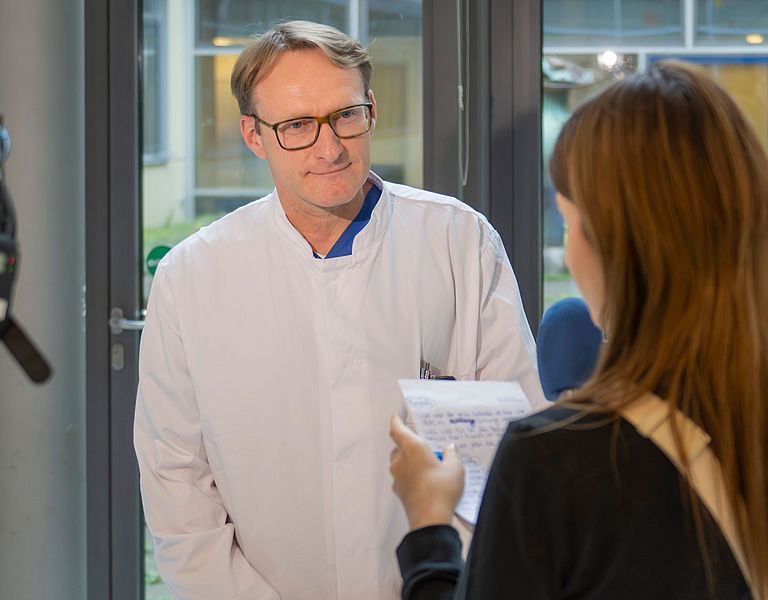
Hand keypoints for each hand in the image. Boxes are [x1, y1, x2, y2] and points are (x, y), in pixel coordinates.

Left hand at [389, 414, 464, 529]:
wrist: (430, 519)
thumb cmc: (441, 490)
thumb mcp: (455, 468)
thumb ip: (452, 454)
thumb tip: (450, 448)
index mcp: (412, 448)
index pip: (396, 429)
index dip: (396, 421)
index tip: (397, 417)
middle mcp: (400, 460)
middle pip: (399, 446)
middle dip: (410, 445)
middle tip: (426, 447)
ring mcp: (397, 476)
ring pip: (400, 462)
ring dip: (410, 461)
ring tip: (429, 466)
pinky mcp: (399, 490)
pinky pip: (403, 477)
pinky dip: (411, 475)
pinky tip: (426, 481)